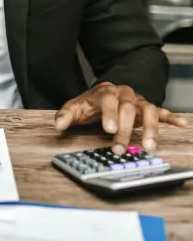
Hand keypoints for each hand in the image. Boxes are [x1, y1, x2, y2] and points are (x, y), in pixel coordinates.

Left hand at [54, 82, 186, 154]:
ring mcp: (137, 101)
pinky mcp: (148, 108)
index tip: (108, 129)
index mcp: (105, 92)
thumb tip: (58, 125)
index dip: (109, 114)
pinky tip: (181, 124)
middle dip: (124, 130)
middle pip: (127, 109)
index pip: (108, 101)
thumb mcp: (75, 107)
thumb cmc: (91, 103)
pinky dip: (171, 117)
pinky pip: (161, 112)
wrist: (105, 92)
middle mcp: (124, 94)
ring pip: (147, 111)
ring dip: (149, 128)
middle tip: (119, 148)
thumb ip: (66, 115)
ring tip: (148, 146)